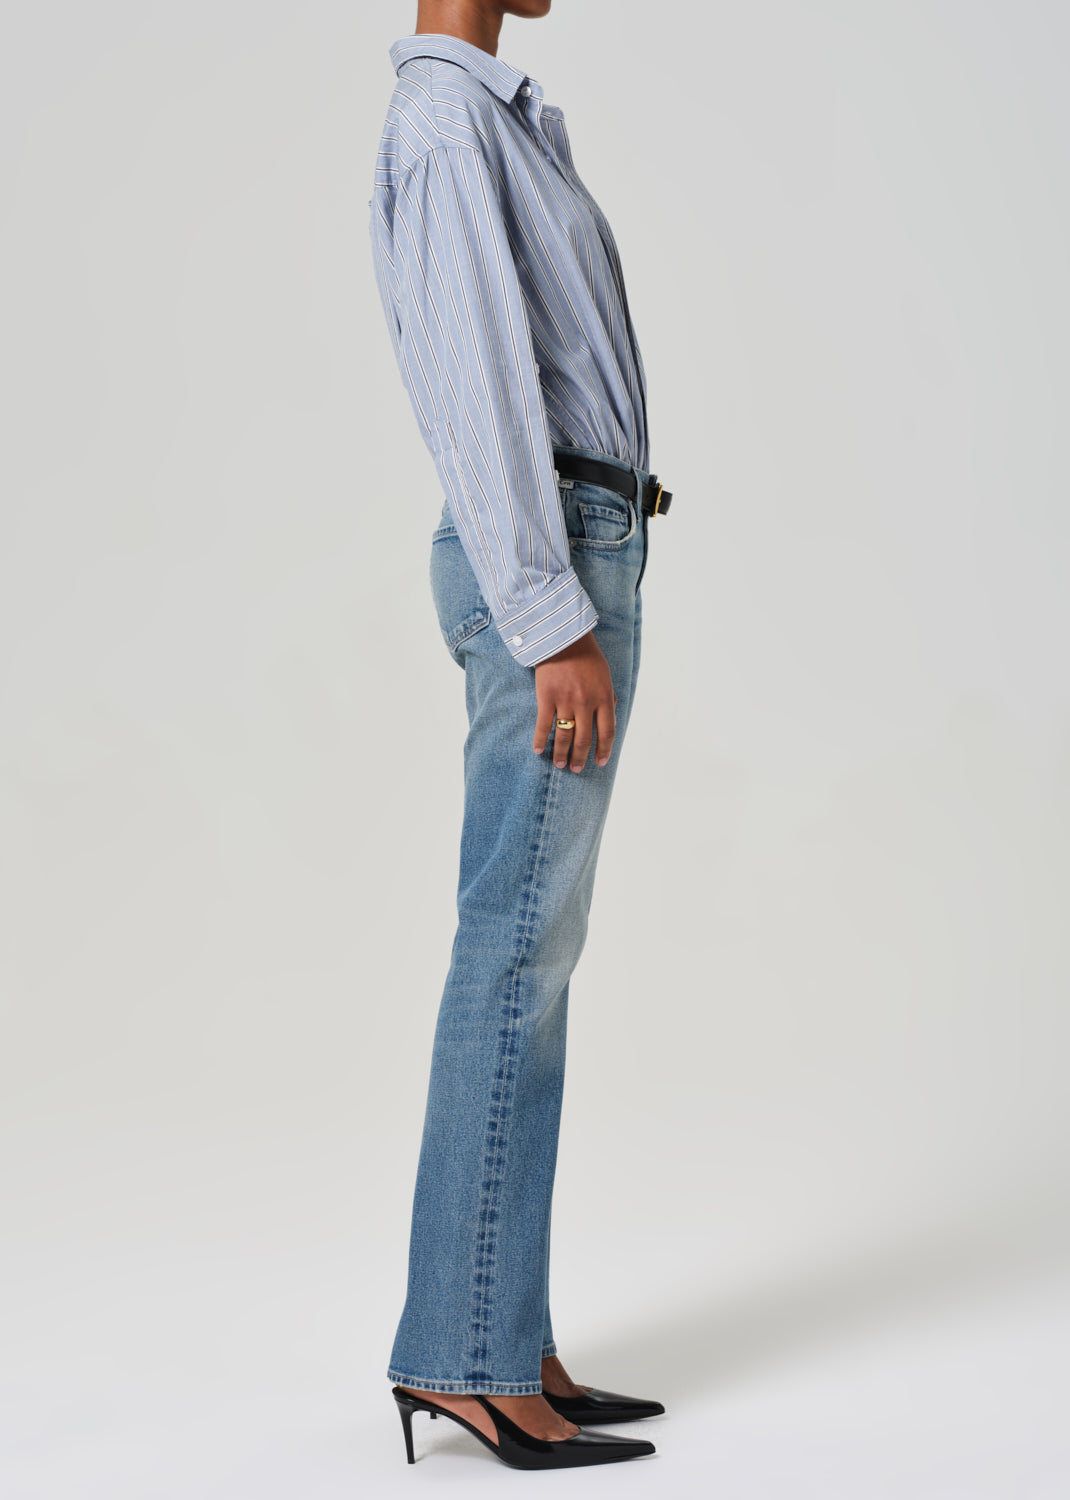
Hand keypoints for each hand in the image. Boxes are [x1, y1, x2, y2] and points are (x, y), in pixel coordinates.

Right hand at [532, 630, 616, 771]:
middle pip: (584, 739)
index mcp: (604, 697)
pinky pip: (543, 725)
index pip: (607, 732)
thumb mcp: (605, 676)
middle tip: (576, 769)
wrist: (563, 637)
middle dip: (581, 757)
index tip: (600, 762)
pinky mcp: (546, 697)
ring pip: (564, 736)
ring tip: (560, 764)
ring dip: (562, 754)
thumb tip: (610, 717)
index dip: (604, 750)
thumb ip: (607, 697)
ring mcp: (566, 701)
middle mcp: (586, 702)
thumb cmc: (587, 655)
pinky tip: (538, 750)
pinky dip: (540, 740)